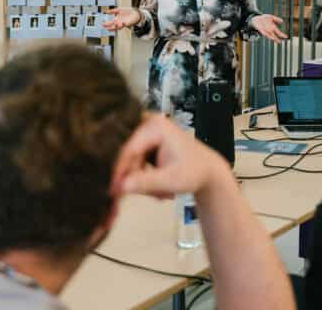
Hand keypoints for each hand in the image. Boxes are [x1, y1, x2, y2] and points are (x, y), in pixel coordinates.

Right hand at [104, 7, 140, 30]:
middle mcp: (119, 23)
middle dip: (109, 27)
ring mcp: (124, 24)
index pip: (110, 23)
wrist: (136, 12)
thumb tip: (106, 11)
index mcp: (116, 20)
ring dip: (116, 26)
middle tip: (105, 26)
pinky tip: (123, 22)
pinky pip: (126, 25)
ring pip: (119, 27)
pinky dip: (124, 24)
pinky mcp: (128, 23)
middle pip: (113, 26)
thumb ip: (113, 11)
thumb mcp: (119, 10)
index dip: (106, 24)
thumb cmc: (128, 12)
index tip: (102, 24)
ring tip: (113, 25)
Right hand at [111, 114, 229, 199]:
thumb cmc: (195, 172)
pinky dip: (144, 177)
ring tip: (160, 193)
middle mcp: (149, 124)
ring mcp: (148, 132)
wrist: (208, 171)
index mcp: (156, 126)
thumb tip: (121, 187)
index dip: (120, 172)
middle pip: (129, 156)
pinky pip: (136, 162)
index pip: (129, 150)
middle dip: (134, 179)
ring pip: (132, 162)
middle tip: (141, 198)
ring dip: (142, 181)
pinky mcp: (147, 142)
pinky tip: (158, 187)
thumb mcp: (171, 180)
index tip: (113, 190)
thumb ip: (146, 182)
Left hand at [251, 14, 286, 42]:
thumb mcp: (271, 17)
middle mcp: (269, 30)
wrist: (256, 18)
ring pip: (268, 35)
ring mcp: (264, 30)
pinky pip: (262, 32)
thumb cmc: (264, 18)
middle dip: (276, 39)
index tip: (286, 37)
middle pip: (273, 36)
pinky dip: (264, 33)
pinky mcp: (260, 29)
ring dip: (270, 37)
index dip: (282, 35)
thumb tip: (282, 21)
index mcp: (273, 27)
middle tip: (280, 42)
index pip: (278, 32)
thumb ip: (276, 19)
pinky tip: (266, 35)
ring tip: (274, 39)